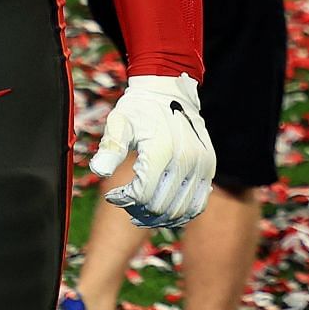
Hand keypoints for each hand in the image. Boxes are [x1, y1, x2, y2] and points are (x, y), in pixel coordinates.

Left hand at [91, 74, 216, 227]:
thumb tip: (99, 172)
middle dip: (137, 211)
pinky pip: (198, 204)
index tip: (112, 195)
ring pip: (179, 211)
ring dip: (157, 218)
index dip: (123, 201)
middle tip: (126, 202)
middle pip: (160, 207)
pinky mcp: (209, 167)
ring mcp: (201, 164)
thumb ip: (110, 148)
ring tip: (141, 209)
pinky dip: (181, 214)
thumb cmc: (139, 110)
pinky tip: (164, 209)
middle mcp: (185, 158)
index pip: (142, 195)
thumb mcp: (119, 123)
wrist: (170, 91)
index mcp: (161, 149)